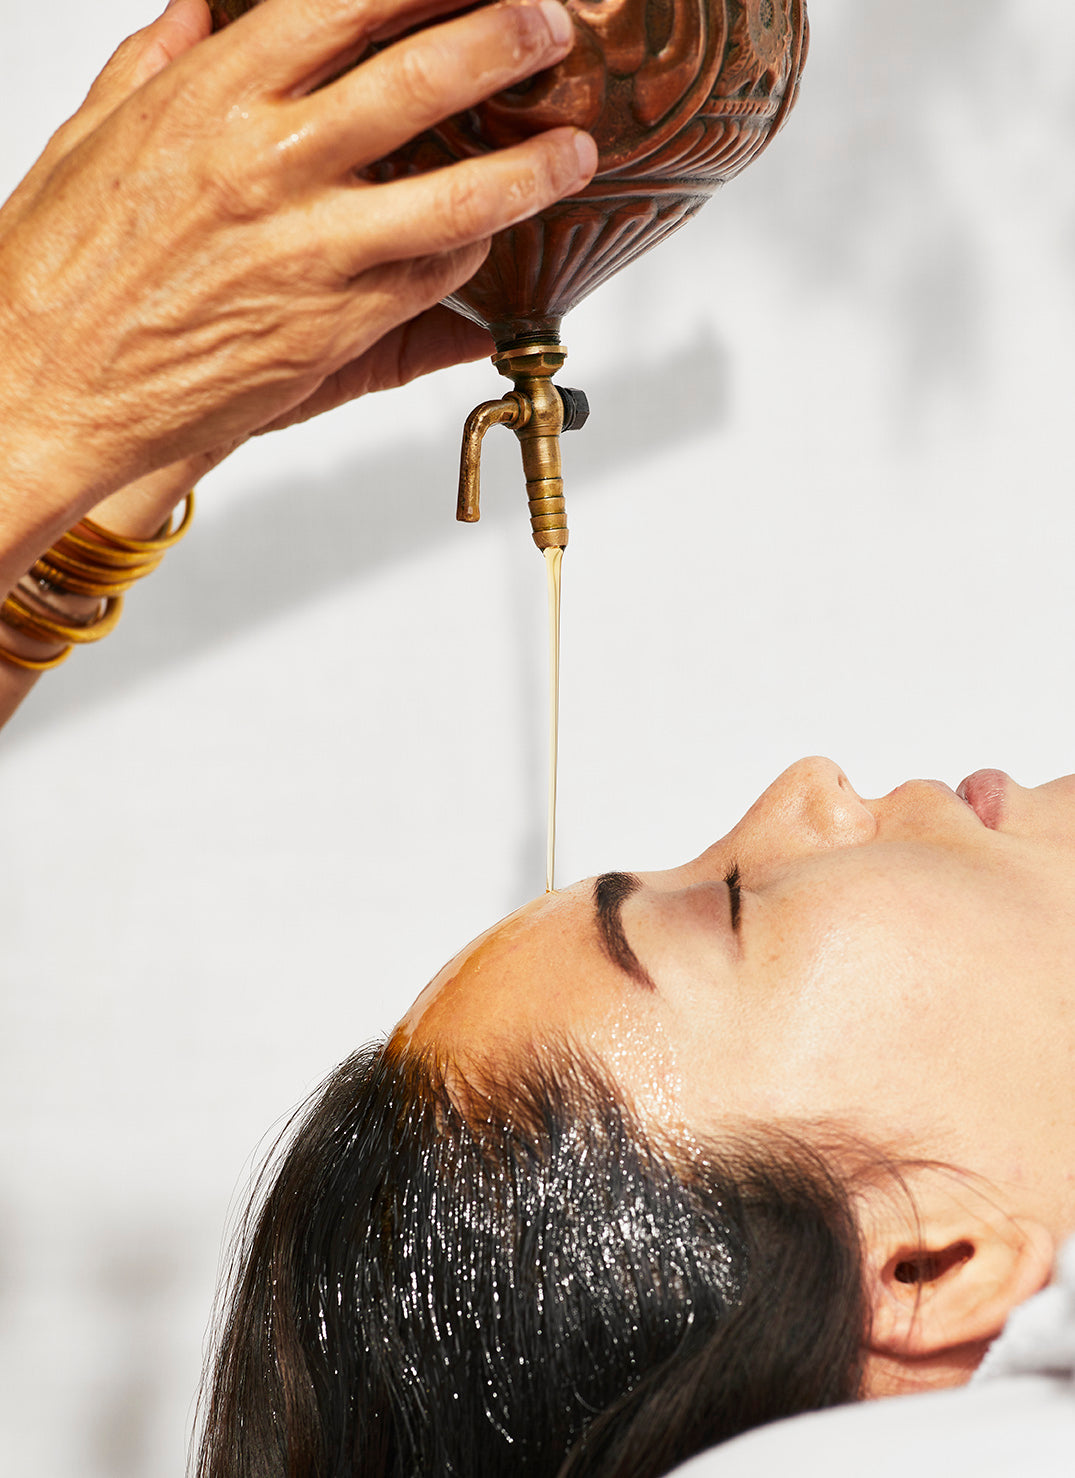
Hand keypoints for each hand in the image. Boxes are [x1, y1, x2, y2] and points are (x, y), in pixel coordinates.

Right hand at [0, 0, 594, 527]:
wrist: (45, 389)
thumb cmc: (61, 270)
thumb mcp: (94, 137)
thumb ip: (158, 63)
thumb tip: (198, 11)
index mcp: (212, 95)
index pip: (346, 0)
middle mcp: (268, 162)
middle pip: (421, 78)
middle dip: (504, 38)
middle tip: (552, 21)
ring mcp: (308, 249)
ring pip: (454, 196)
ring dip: (528, 168)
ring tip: (574, 150)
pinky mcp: (332, 327)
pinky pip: (428, 279)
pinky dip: (467, 254)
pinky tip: (490, 238)